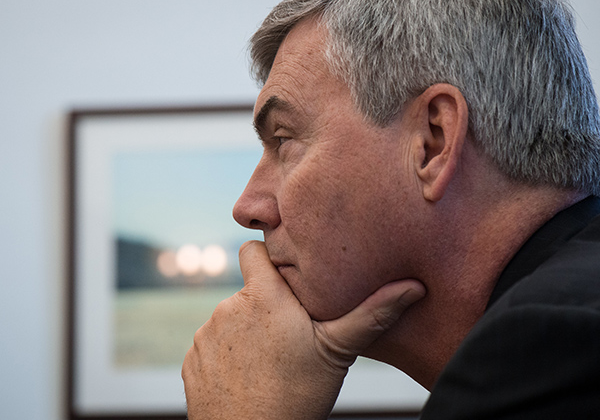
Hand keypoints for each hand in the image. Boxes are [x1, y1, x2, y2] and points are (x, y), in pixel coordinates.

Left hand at [182, 241, 424, 419]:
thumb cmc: (296, 397)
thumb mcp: (337, 352)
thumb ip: (371, 314)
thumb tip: (414, 286)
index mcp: (262, 297)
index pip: (251, 250)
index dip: (266, 256)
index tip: (284, 273)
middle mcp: (228, 308)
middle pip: (249, 291)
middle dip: (266, 304)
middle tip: (290, 332)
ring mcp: (207, 334)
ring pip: (232, 319)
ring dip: (248, 330)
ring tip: (270, 359)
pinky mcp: (193, 359)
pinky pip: (214, 344)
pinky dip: (229, 354)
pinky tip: (248, 376)